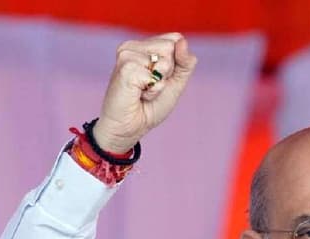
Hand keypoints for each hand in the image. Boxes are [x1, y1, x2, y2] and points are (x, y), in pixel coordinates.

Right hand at [92, 33, 197, 153]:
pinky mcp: (125, 68)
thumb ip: (184, 62)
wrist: (131, 127)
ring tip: (144, 90)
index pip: (175, 40)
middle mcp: (132, 46)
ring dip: (159, 83)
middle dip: (167, 73)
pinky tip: (139, 95)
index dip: (175, 64)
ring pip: (165, 61)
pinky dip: (153, 91)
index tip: (160, 78)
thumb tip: (182, 40)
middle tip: (151, 86)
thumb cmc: (151, 105)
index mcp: (143, 45)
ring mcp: (126, 55)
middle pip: (170, 48)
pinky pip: (155, 76)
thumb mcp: (176, 82)